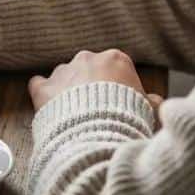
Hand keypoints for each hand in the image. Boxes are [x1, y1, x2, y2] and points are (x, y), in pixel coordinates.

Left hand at [28, 48, 162, 114]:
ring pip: (65, 77)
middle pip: (89, 70)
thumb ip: (150, 102)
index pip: (116, 68)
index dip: (117, 87)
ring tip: (75, 116)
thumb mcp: (148, 111)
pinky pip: (39, 85)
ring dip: (68, 92)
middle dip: (91, 87)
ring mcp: (63, 72)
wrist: (97, 134)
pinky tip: (48, 106)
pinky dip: (43, 94)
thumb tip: (155, 101)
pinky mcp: (43, 88)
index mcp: (116, 59)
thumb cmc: (127, 121)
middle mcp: (87, 59)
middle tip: (96, 111)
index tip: (118, 104)